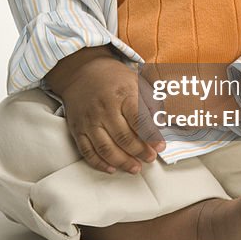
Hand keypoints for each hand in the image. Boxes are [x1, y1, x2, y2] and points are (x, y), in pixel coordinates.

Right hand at [46, 46, 164, 174]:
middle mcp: (104, 108)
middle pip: (123, 137)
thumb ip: (151, 102)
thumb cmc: (115, 79)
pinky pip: (87, 151)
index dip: (151, 136)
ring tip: (135, 168)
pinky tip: (112, 168)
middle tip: (150, 158)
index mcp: (122, 94)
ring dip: (122, 162)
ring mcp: (89, 120)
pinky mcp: (77, 129)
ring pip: (105, 148)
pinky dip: (99, 163)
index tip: (160, 147)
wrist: (82, 71)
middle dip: (139, 151)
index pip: (139, 119)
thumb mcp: (137, 82)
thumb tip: (163, 124)